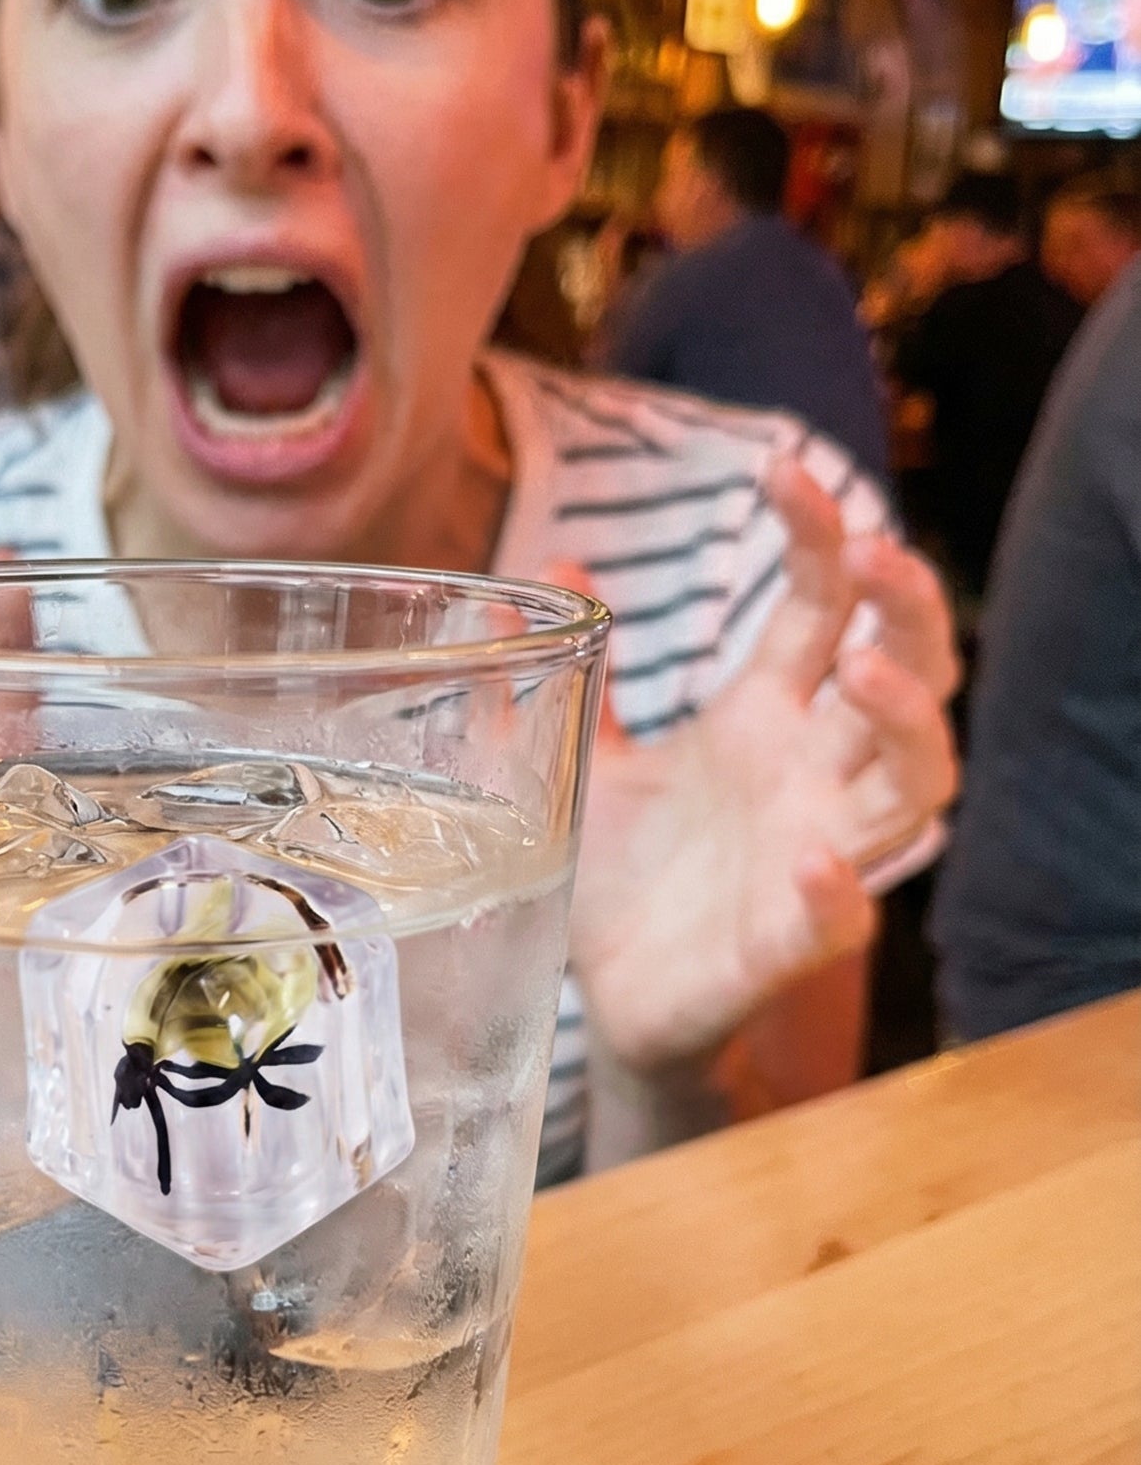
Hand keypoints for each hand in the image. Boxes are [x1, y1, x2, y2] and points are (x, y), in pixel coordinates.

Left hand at [559, 456, 958, 1074]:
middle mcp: (808, 774)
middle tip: (875, 555)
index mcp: (765, 714)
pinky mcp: (791, 942)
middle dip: (907, 609)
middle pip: (906, 675)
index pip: (822, 606)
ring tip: (860, 668)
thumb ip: (581, 668)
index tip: (782, 472)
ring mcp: (815, 854)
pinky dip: (840, 886)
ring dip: (907, 722)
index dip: (821, 537)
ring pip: (915, 783)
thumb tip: (548, 563)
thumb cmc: (618, 869)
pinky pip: (847, 915)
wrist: (604, 992)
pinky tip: (817, 858)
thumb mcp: (586, 754)